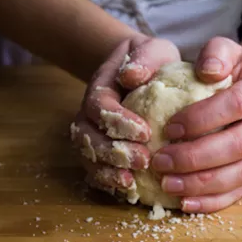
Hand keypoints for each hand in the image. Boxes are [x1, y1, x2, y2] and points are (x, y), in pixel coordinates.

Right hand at [72, 35, 180, 194]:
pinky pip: (95, 171)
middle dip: (112, 152)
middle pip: (88, 137)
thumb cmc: (150, 63)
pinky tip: (128, 190)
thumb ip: (145, 57)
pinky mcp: (100, 152)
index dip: (117, 121)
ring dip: (107, 172)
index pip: (99, 106)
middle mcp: (90, 114)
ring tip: (132, 182)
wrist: (139, 72)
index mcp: (101, 88)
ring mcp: (93, 135)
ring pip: (87, 157)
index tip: (145, 131)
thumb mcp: (153, 50)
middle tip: (143, 160)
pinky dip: (107, 183)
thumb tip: (131, 76)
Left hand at [152, 37, 241, 212]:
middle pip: (240, 146)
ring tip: (167, 184)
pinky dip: (212, 202)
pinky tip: (185, 203)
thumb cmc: (230, 73)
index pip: (238, 104)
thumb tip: (208, 71)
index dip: (202, 118)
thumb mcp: (224, 52)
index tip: (168, 127)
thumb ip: (216, 52)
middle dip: (196, 157)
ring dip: (202, 184)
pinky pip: (240, 193)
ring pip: (241, 175)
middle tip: (160, 162)